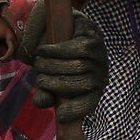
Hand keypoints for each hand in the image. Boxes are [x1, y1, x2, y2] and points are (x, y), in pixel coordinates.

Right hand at [17, 9, 106, 123]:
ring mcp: (99, 55)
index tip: (61, 115)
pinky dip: (56, 51)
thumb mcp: (47, 78)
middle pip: (81, 84)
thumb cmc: (56, 58)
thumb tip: (42, 104)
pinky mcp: (93, 37)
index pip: (90, 103)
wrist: (63, 24)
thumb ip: (45, 92)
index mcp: (93, 89)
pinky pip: (76, 49)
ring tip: (38, 62)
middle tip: (39, 78)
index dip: (77, 111)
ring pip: (77, 66)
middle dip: (56, 84)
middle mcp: (100, 74)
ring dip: (52, 66)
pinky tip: (43, 50)